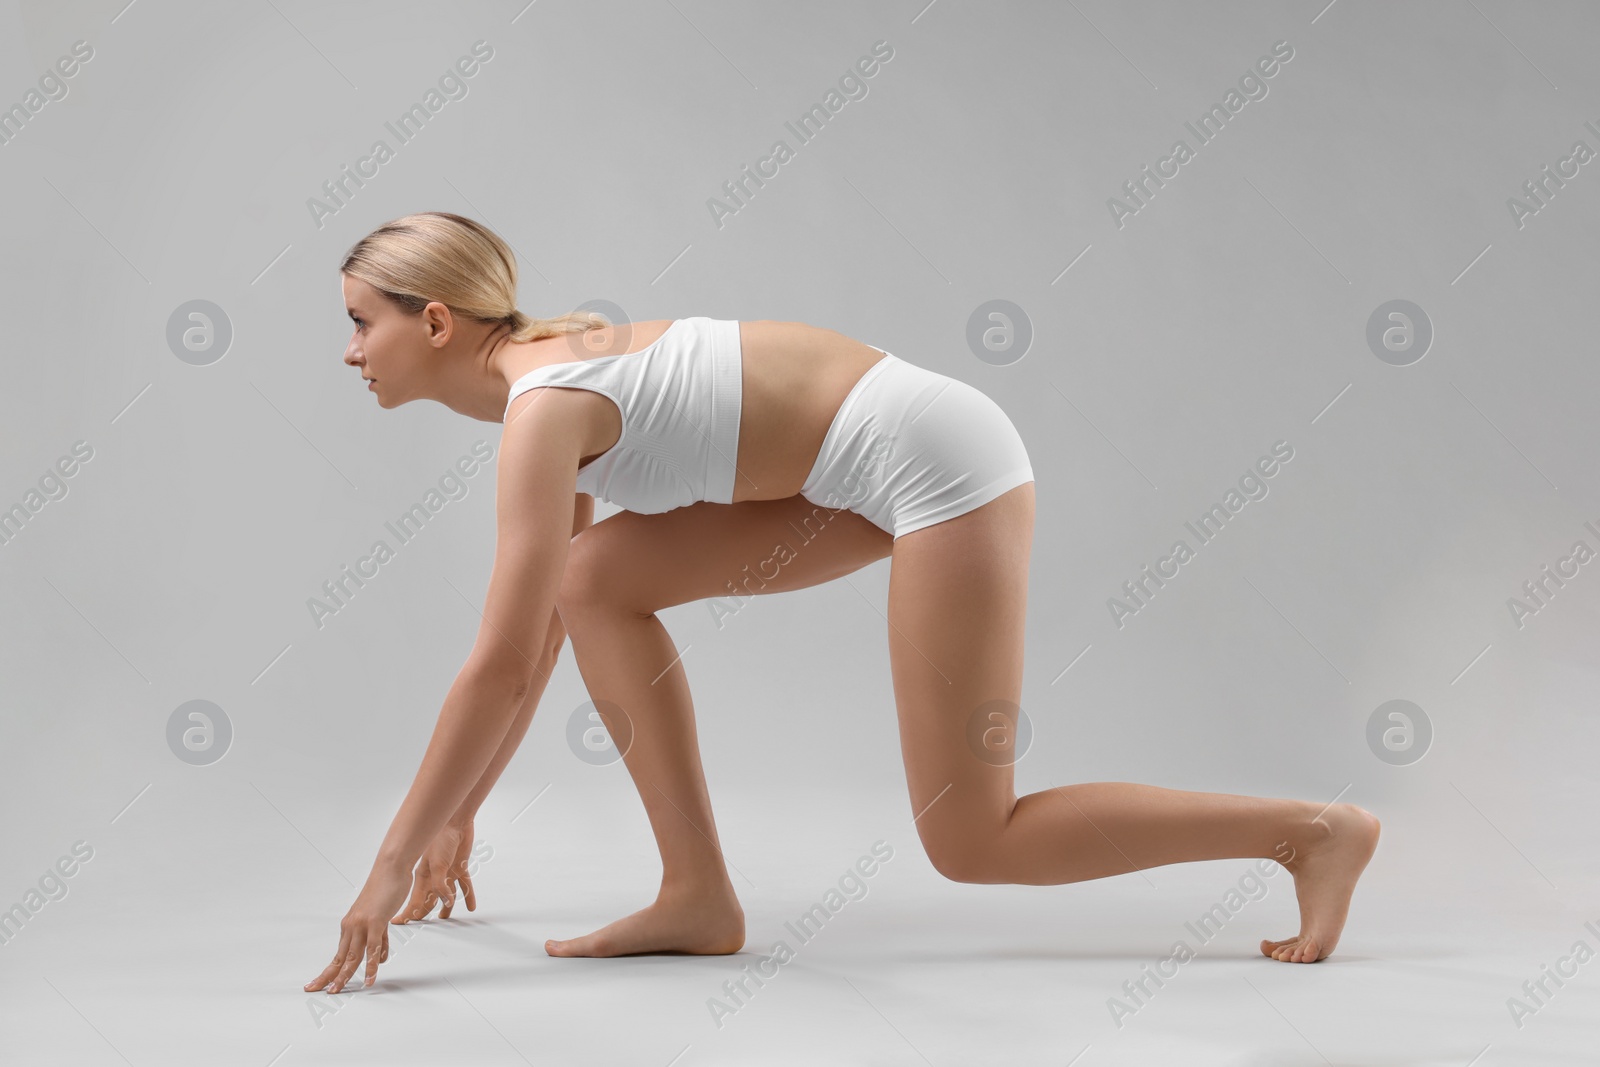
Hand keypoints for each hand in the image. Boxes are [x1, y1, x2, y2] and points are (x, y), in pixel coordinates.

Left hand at [304, 860, 411, 992]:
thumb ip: (379, 938)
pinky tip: (370, 978)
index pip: (338, 954)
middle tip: (319, 992)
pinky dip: (371, 965)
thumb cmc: (386, 889)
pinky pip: (372, 948)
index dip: (329, 971)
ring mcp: (362, 924)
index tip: (318, 984)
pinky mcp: (375, 921)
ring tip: (339, 991)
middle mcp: (351, 926)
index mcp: (350, 925)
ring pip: (352, 956)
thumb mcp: (380, 918)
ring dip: (346, 976)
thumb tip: (379, 957)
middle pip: (339, 958)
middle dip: (329, 977)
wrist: (390, 868)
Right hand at [392, 817, 476, 923]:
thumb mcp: (438, 865)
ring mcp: (447, 873)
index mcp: (423, 876)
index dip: (407, 913)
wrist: (456, 822)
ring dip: (446, 906)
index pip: (414, 900)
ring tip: (445, 918)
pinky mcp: (460, 868)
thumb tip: (445, 902)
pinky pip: (465, 885)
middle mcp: (433, 876)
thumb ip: (440, 885)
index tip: (398, 923)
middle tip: (422, 924)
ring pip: (447, 894)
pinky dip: (469, 896)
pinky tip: (472, 907)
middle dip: (424, 912)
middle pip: (429, 899)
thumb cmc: (441, 840)